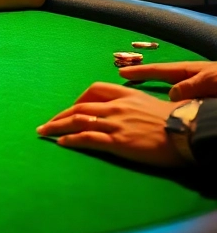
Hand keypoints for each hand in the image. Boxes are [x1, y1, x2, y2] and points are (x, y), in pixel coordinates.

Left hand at [37, 83, 185, 167]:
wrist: (189, 133)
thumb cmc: (177, 121)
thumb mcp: (154, 105)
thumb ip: (137, 106)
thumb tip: (129, 113)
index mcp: (127, 95)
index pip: (94, 90)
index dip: (78, 99)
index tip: (71, 108)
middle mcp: (117, 106)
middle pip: (80, 107)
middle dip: (60, 115)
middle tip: (47, 124)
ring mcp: (115, 123)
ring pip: (78, 120)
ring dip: (57, 126)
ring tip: (44, 132)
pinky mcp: (117, 141)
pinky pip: (86, 138)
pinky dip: (71, 139)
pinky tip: (61, 143)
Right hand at [120, 61, 216, 100]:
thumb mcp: (210, 79)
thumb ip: (190, 85)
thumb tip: (171, 94)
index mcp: (187, 70)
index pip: (158, 70)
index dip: (139, 71)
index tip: (121, 73)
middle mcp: (186, 79)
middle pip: (159, 79)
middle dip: (142, 80)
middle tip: (122, 85)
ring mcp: (193, 91)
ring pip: (168, 94)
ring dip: (154, 97)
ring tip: (136, 102)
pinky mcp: (197, 103)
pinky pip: (178, 105)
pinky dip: (167, 108)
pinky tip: (161, 115)